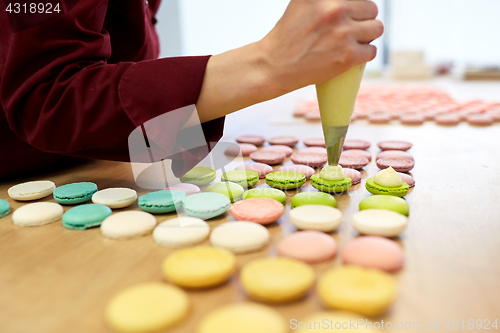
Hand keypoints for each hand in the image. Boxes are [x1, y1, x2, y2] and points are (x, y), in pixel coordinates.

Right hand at [196, 0, 382, 122]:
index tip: (350, 15)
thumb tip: (343, 1)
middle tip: (350, 30)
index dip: (355, 6)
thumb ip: (322, 0)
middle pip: (371, 9)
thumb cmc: (287, 37)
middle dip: (363, 20)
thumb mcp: (301, 4)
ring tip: (352, 42)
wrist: (274, 65)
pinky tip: (352, 56)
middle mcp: (335, 9)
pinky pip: (371, 51)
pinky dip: (364, 55)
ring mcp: (343, 32)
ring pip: (376, 29)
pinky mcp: (348, 55)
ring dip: (367, 36)